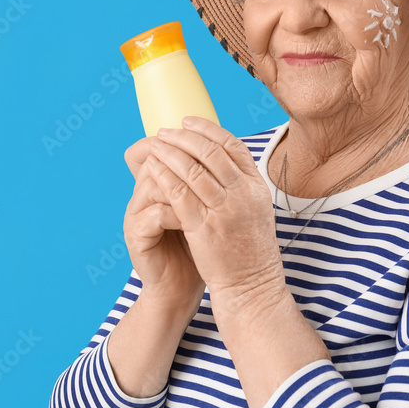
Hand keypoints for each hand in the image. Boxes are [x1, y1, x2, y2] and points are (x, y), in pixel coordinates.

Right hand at [121, 137, 204, 310]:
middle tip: (215, 164)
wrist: (181, 287)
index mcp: (156, 183)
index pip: (165, 148)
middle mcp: (141, 194)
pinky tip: (197, 219)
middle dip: (187, 158)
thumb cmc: (198, 247)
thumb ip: (208, 184)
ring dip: (184, 184)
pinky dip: (178, 213)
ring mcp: (135, 214)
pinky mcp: (135, 236)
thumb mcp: (205, 211)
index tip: (218, 146)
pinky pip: (155, 214)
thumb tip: (232, 153)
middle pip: (157, 159)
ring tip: (209, 192)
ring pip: (155, 183)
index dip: (188, 142)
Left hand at [144, 116, 283, 304]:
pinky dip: (164, 176)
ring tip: (155, 146)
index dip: (207, 129)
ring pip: (193, 169)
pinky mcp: (204, 227)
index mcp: (256, 186)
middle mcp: (243, 194)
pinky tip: (152, 170)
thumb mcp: (255, 210)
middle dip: (183, 137)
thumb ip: (240, 184)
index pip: (232, 145)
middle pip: (211, 151)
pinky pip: (179, 193)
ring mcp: (224, 210)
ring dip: (170, 152)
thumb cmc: (249, 250)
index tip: (187, 121)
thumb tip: (219, 159)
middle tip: (165, 131)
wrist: (251, 286)